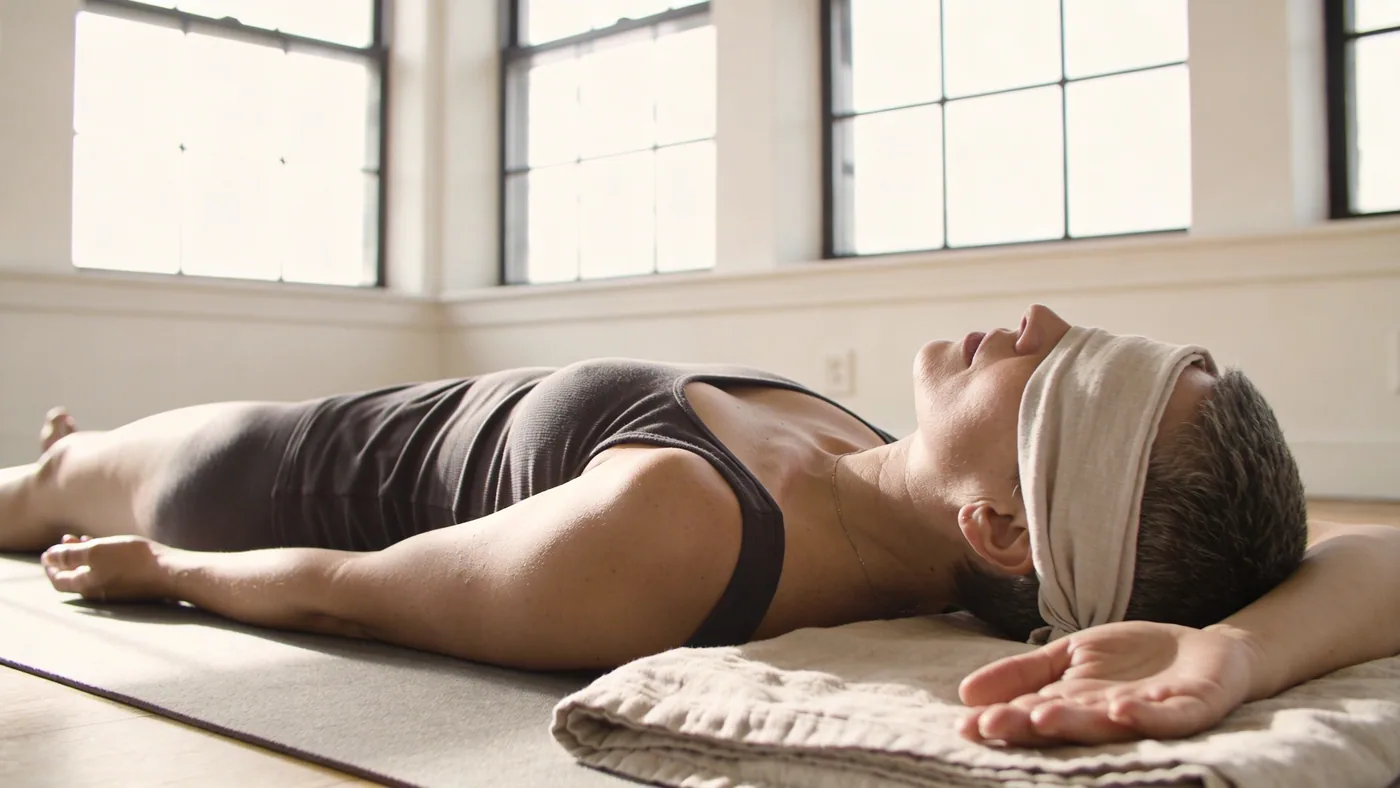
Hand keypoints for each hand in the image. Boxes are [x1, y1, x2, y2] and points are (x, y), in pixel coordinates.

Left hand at [41, 534, 171, 602]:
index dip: (50, 567)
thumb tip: (48, 557)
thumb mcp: (97, 552)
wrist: (170, 572)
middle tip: (64, 541)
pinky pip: (108, 573)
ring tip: (83, 539)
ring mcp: (116, 589)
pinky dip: (101, 561)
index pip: (58, 580)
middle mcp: (98, 591)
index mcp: (86, 585)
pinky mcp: (131, 584)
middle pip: (74, 577)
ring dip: (84, 557)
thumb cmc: (133, 560)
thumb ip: (70, 555)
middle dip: (66, 559)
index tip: (48, 553)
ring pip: (92, 573)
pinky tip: (110, 548)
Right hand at [957, 620, 1257, 746]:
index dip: (1001, 719)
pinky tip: (1118, 709)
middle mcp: (1105, 719)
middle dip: (1027, 727)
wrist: (1208, 650)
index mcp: (1074, 707)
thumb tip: (965, 692)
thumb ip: (1023, 672)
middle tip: (992, 726)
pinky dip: (1143, 717)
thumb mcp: (1069, 654)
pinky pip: (1165, 720)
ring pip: (1106, 727)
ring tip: (1042, 718)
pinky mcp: (1188, 710)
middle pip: (1062, 725)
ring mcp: (1147, 716)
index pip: (1031, 714)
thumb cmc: (1135, 658)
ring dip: (1075, 725)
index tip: (968, 725)